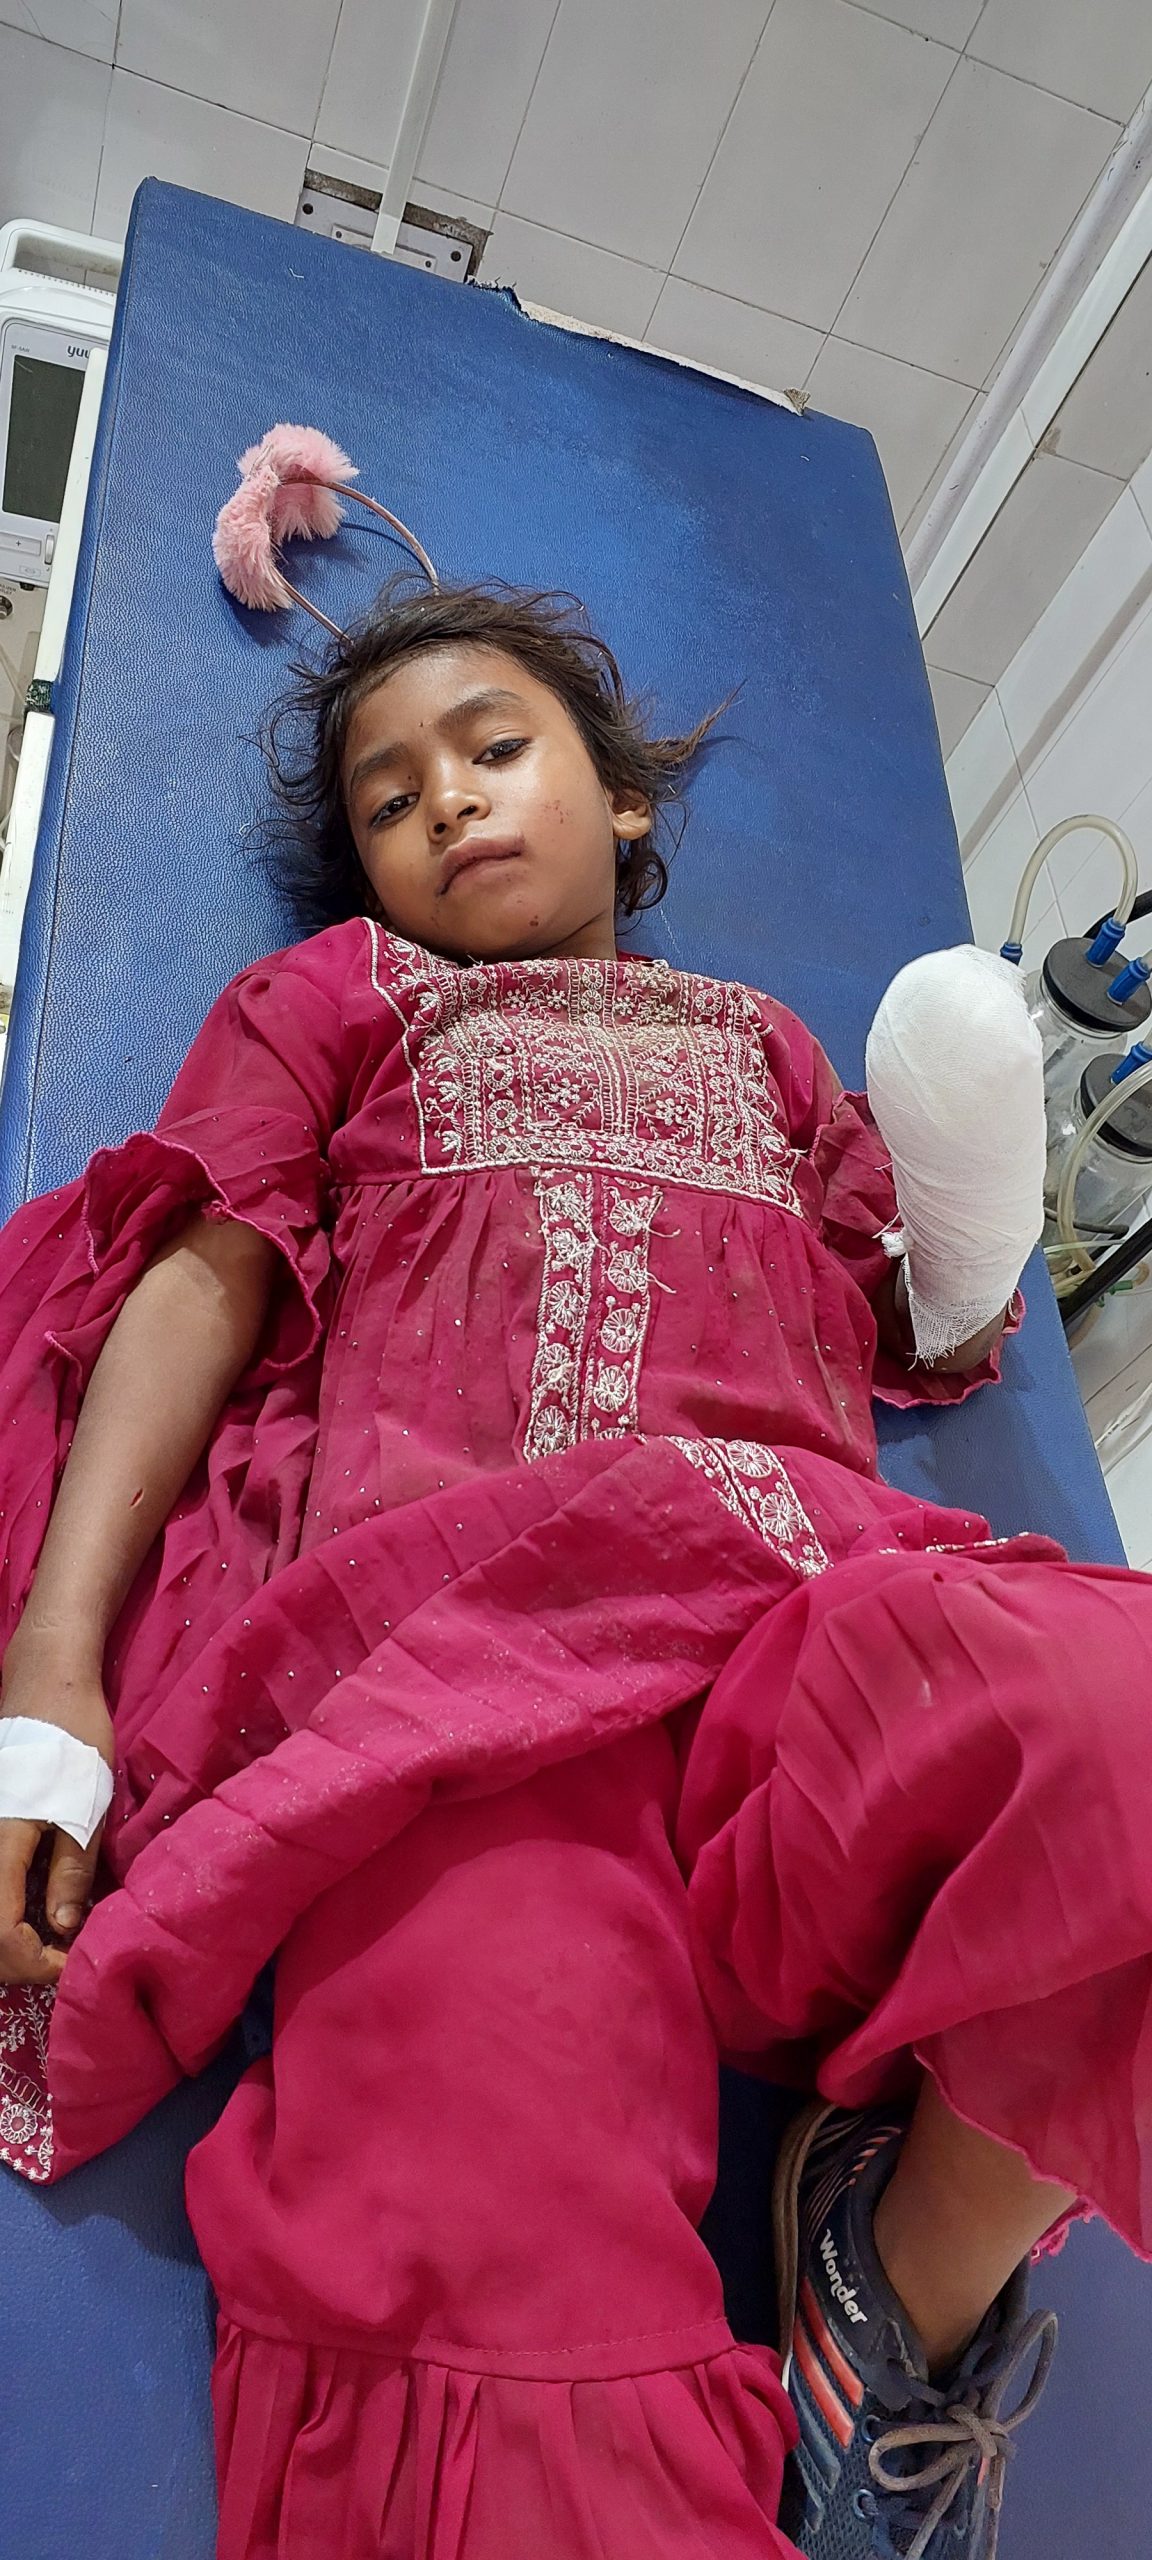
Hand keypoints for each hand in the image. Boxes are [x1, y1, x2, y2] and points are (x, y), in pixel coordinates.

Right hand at [0, 1632, 113, 1986]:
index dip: (33, 1962)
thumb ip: (71, 1872)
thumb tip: (65, 1931)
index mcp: (0, 1842)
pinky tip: (38, 1909)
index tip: (70, 1962)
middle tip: (63, 1956)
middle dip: (18, 1959)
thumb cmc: (73, 1737)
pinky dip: (6, 1910)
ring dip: (10, 1939)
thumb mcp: (86, 1806)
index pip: (0, 1934)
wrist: (47, 1682)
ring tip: (52, 1939)